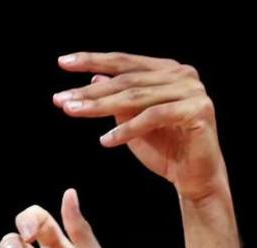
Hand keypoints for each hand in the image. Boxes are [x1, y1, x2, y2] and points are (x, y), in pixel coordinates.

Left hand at [54, 52, 226, 199]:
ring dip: (100, 106)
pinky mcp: (197, 110)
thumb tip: (94, 78)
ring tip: (73, 112)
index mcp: (166, 70)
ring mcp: (192, 90)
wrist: (194, 177)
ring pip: (136, 97)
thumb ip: (117, 100)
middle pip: (125, 80)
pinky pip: (153, 117)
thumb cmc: (163, 149)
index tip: (62, 63)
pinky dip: (127, 130)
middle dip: (89, 91)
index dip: (92, 60)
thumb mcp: (131, 122)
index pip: (123, 62)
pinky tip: (105, 141)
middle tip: (60, 99)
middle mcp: (181, 74)